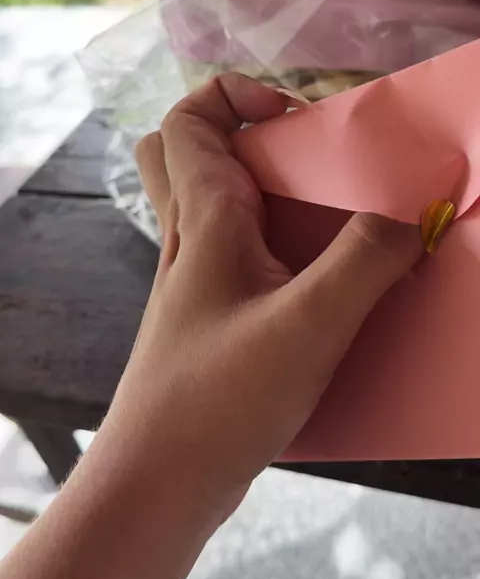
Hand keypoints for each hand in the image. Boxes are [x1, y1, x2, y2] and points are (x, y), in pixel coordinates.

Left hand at [122, 73, 419, 513]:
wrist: (159, 482)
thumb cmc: (220, 398)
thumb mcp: (308, 324)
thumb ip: (364, 261)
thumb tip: (408, 222)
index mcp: (203, 218)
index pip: (189, 120)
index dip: (236, 96)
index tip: (296, 119)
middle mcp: (189, 239)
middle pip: (185, 153)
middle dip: (240, 136)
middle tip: (302, 162)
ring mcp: (194, 281)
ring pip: (210, 206)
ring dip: (262, 196)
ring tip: (326, 222)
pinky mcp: (208, 319)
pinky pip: (232, 257)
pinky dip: (270, 249)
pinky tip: (316, 286)